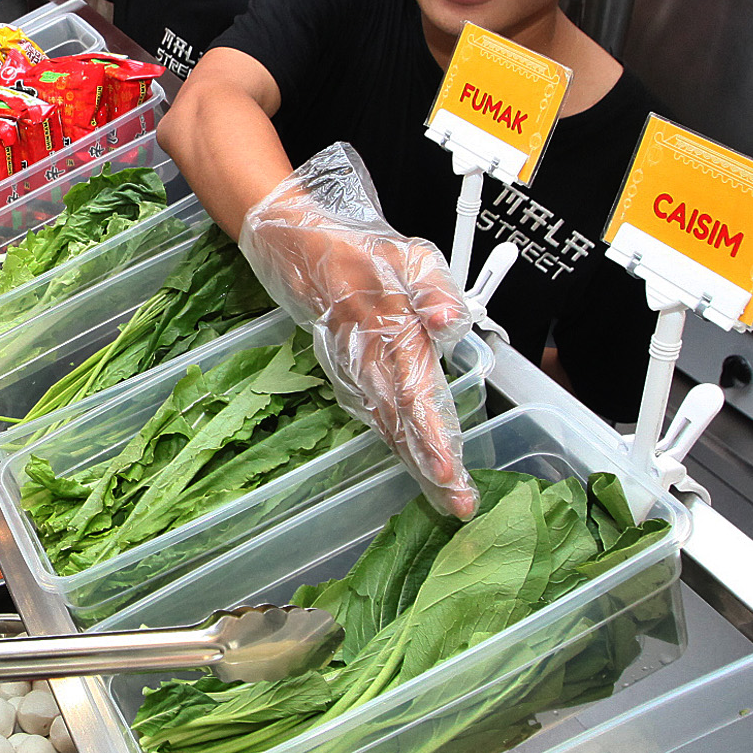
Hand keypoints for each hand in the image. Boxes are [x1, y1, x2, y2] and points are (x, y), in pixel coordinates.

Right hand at [238, 149, 476, 514]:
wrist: (296, 248)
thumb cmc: (356, 251)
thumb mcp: (405, 254)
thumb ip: (433, 288)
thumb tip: (449, 321)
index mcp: (388, 333)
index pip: (415, 395)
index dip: (431, 437)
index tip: (449, 472)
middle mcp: (369, 360)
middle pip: (402, 423)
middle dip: (429, 465)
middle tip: (456, 503)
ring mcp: (354, 368)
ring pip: (388, 423)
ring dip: (414, 458)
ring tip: (441, 493)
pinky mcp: (348, 368)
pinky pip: (373, 411)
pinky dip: (393, 438)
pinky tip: (408, 458)